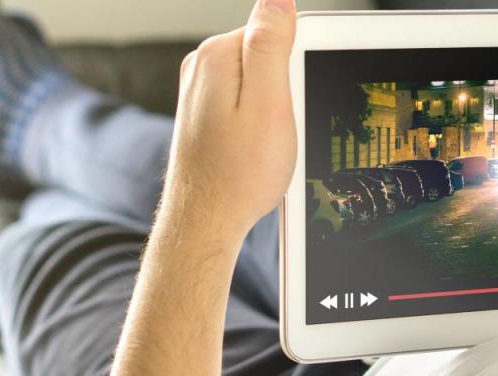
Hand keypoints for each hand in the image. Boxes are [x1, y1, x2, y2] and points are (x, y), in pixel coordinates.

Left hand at [164, 0, 297, 231]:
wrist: (206, 221)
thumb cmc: (240, 173)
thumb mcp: (269, 104)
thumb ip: (271, 45)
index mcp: (218, 55)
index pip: (275, 32)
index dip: (297, 68)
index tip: (292, 102)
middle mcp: (202, 66)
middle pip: (266, 56)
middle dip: (284, 88)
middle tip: (278, 128)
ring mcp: (200, 90)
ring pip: (258, 81)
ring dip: (273, 108)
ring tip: (265, 143)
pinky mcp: (204, 113)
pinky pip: (245, 101)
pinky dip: (258, 121)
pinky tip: (254, 148)